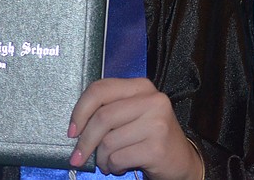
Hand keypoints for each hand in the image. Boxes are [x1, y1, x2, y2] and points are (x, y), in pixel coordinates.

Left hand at [68, 78, 202, 179]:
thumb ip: (109, 109)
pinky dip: (113, 166)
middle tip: (78, 157)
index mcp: (141, 86)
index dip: (80, 110)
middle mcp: (152, 100)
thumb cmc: (149, 135)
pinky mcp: (157, 147)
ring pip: (108, 141)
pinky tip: (120, 167)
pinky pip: (119, 158)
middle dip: (85, 141)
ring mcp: (157, 123)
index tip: (71, 131)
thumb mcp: (132, 114)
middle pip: (102, 117)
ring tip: (108, 162)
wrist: (181, 159)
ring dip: (101, 158)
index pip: (100, 89)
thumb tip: (75, 127)